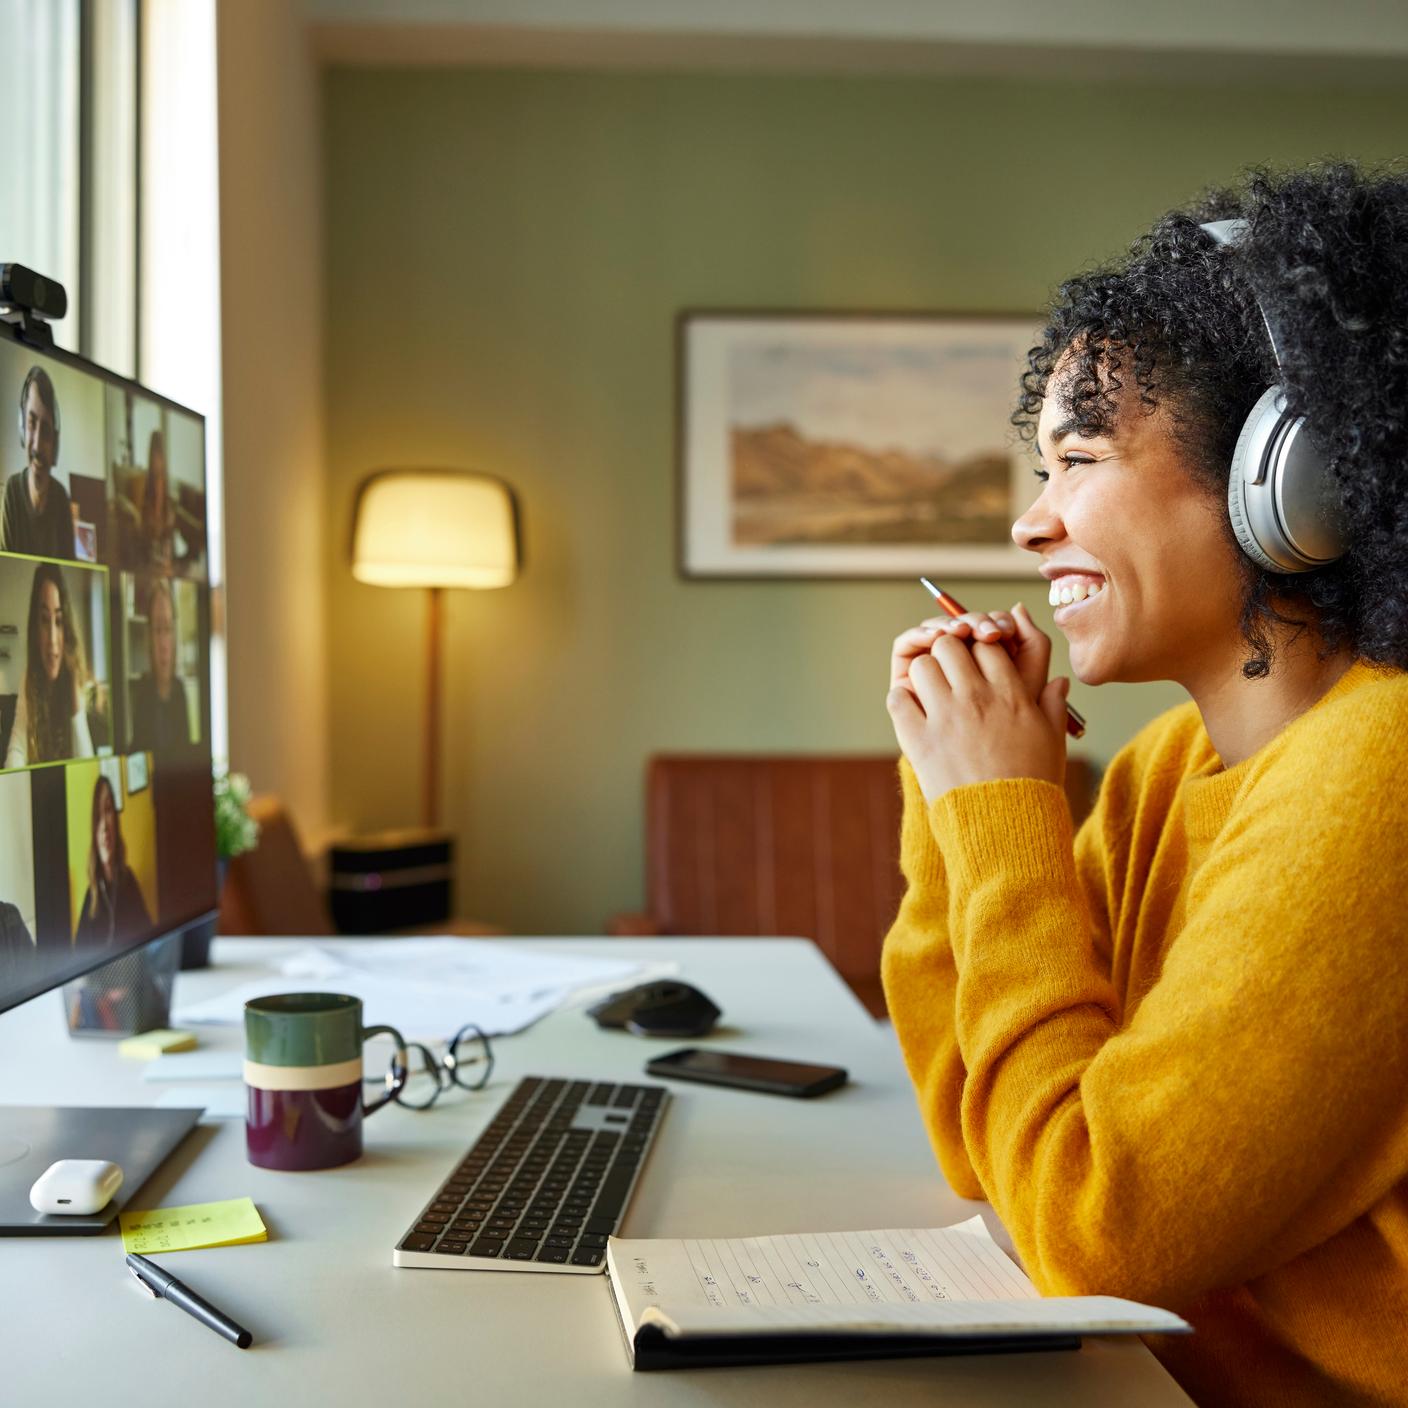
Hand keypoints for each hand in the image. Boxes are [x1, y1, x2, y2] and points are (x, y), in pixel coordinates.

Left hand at [886, 603, 1068, 804]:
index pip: (986, 646)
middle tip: (949, 674)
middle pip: (950, 645)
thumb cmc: (1033, 783)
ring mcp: (946, 717)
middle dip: (948, 654)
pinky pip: (898, 699)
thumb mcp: (1052, 739)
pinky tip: (912, 712)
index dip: (979, 651)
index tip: (977, 667)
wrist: (1005, 825)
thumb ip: (1053, 704)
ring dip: (924, 675)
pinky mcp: (919, 739)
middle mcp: (977, 698)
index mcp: (1012, 694)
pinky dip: (902, 700)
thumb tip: (1059, 681)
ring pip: (922, 665)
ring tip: (929, 693)